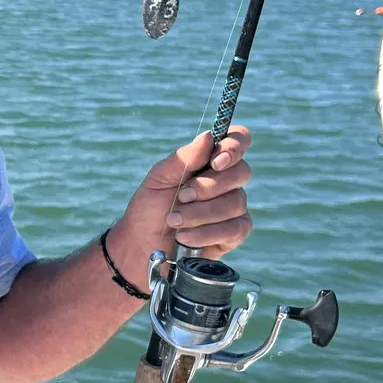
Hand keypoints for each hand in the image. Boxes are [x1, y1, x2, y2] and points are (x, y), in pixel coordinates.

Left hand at [115, 127, 253, 271]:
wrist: (141, 246)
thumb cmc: (149, 210)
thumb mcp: (159, 179)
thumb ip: (184, 158)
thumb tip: (209, 136)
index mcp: (210, 161)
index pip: (239, 140)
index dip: (234, 147)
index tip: (215, 161)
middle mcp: (227, 182)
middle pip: (241, 172)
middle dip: (208, 187)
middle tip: (181, 197)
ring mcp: (234, 207)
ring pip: (235, 202)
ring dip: (199, 213)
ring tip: (174, 221)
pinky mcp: (235, 233)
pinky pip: (235, 229)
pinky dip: (206, 233)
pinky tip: (186, 237)